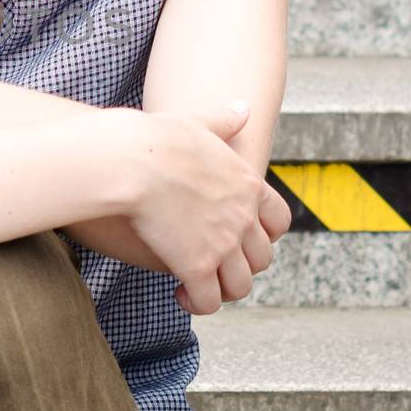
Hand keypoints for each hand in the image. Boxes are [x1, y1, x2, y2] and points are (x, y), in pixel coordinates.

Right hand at [120, 103, 290, 315]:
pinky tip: (182, 295)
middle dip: (242, 265)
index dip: (266, 234)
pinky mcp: (195, 266)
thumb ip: (223, 119)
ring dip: (223, 290)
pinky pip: (208, 299)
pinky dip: (199, 303)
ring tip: (200, 287)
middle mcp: (243, 219)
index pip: (279, 220)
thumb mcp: (198, 121)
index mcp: (248, 185)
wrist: (132, 161)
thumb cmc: (158, 138)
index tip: (244, 237)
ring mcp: (222, 245)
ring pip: (239, 285)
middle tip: (217, 265)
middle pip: (261, 258)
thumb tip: (243, 107)